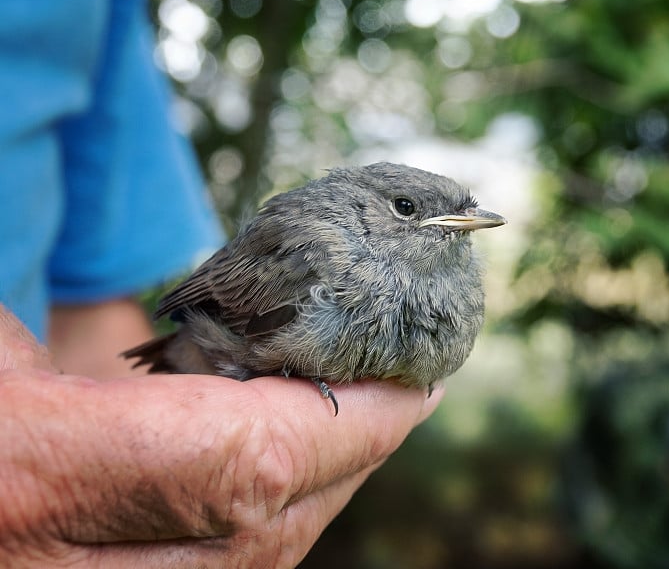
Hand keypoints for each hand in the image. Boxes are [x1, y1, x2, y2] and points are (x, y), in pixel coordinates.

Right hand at [0, 306, 442, 567]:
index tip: (419, 379)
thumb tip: (206, 327)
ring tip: (367, 417)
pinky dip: (280, 519)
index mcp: (45, 480)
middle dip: (359, 448)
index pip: (255, 462)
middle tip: (405, 384)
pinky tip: (295, 470)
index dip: (356, 420)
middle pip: (278, 517)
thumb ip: (87, 345)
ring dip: (329, 482)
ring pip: (265, 557)